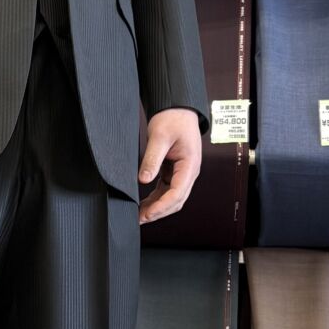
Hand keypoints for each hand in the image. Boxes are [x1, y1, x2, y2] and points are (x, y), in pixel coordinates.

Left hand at [137, 107, 201, 223]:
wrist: (177, 110)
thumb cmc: (173, 119)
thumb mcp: (159, 137)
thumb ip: (151, 159)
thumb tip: (144, 179)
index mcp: (190, 165)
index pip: (177, 193)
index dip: (162, 206)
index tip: (148, 214)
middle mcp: (188, 172)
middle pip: (176, 201)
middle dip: (159, 212)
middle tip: (140, 219)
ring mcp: (182, 173)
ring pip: (171, 198)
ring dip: (157, 207)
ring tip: (139, 215)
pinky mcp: (174, 172)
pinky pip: (166, 190)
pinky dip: (156, 199)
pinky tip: (144, 203)